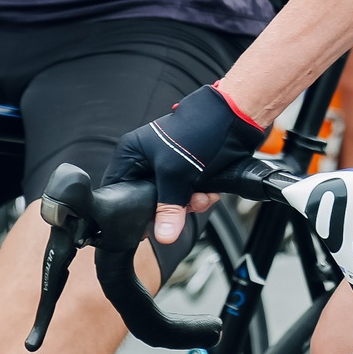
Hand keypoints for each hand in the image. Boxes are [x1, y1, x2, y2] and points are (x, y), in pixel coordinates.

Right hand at [102, 82, 267, 244]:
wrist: (233, 118)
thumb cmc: (198, 129)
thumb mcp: (176, 173)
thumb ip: (168, 207)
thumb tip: (163, 235)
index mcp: (132, 154)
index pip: (119, 189)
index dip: (132, 208)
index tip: (147, 223)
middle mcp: (147, 160)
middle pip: (149, 199)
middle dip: (172, 207)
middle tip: (186, 206)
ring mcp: (169, 166)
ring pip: (172, 200)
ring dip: (191, 204)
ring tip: (202, 196)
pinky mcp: (188, 170)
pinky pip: (188, 195)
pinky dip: (200, 196)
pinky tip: (210, 192)